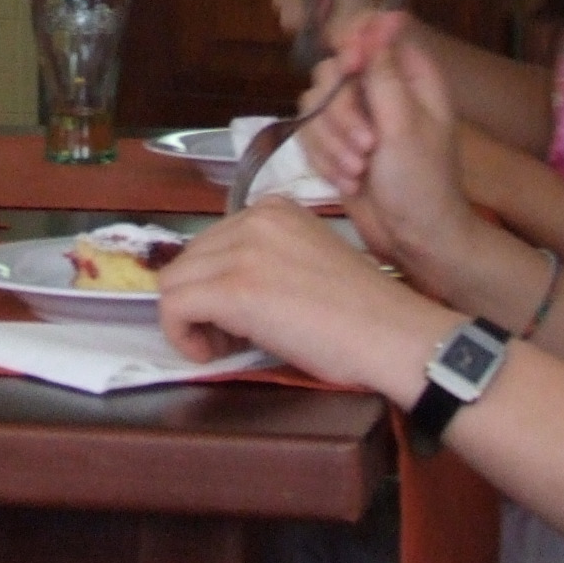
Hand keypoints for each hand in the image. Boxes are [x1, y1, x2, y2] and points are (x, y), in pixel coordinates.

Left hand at [157, 199, 445, 397]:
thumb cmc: (361, 312)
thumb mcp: (307, 261)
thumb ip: (265, 260)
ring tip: (224, 345)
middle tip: (230, 337)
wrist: (390, 333)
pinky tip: (209, 353)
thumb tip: (221, 289)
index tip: (238, 316)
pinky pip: (173, 307)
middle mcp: (253, 219)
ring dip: (190, 319)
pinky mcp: (233, 289)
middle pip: (188, 260)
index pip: (211, 242)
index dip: (215, 283)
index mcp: (274, 210)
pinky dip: (180, 335)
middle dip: (199, 301)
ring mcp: (242, 251)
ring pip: (174, 282)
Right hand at [304, 14, 490, 295]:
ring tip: (358, 170)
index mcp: (412, 76)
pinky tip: (347, 181)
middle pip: (334, 70)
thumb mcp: (404, 125)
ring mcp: (357, 117)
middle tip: (366, 145)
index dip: (353, 45)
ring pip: (316, 104)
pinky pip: (309, 133)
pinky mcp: (336, 143)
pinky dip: (323, 158)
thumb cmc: (421, 183)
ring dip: (331, 142)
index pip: (373, 32)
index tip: (349, 66)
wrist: (414, 239)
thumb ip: (382, 72)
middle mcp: (382, 90)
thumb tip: (381, 16)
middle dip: (341, 112)